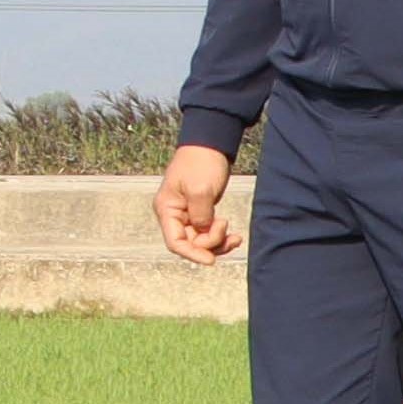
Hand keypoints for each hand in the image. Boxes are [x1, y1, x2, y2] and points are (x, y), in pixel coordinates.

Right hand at [155, 144, 238, 265]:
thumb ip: (200, 216)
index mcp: (167, 209)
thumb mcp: (200, 190)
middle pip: (189, 244)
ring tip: (235, 238)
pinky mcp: (200, 211)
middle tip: (227, 230)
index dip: (192, 254)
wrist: (210, 144)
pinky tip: (234, 235)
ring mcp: (187, 214)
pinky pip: (208, 232)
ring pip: (200, 240)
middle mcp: (173, 215)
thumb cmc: (201, 163)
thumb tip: (203, 232)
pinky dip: (221, 236)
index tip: (211, 260)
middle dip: (210, 244)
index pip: (175, 242)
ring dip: (218, 243)